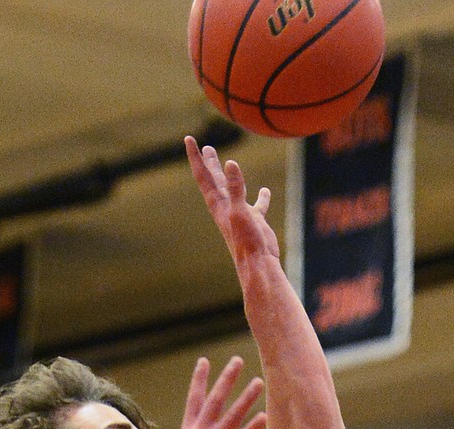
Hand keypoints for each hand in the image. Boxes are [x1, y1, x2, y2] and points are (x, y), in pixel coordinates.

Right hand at [174, 355, 265, 428]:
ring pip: (230, 417)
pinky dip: (251, 428)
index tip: (204, 361)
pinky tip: (263, 417)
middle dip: (226, 379)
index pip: (194, 401)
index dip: (199, 380)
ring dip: (245, 398)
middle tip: (237, 360)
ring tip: (258, 381)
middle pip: (214, 401)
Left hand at [185, 137, 279, 271]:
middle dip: (210, 163)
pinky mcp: (255, 222)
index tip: (189, 139)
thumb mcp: (240, 211)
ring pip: (234, 190)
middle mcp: (227, 208)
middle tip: (206, 147)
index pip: (204, 176)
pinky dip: (261, 197)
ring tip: (229, 162)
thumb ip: (235, 188)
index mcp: (218, 205)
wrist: (258, 265)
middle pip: (215, 180)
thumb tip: (231, 163)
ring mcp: (240, 214)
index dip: (196, 157)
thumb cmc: (246, 241)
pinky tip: (265, 190)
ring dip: (230, 176)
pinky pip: (257, 205)